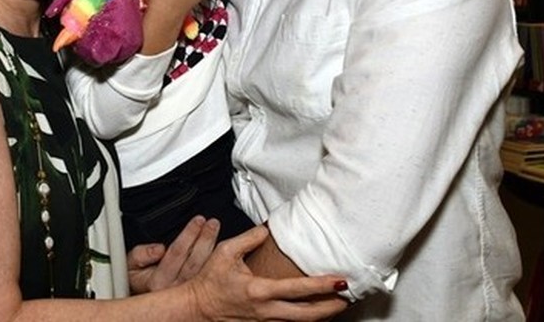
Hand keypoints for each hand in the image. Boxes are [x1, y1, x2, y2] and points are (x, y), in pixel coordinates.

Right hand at [128, 216, 219, 293]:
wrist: (140, 295)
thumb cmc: (136, 277)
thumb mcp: (130, 263)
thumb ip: (141, 254)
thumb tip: (158, 249)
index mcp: (158, 282)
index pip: (177, 253)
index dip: (189, 235)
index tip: (198, 220)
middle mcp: (175, 289)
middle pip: (195, 261)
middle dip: (205, 239)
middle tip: (212, 223)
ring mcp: (187, 293)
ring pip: (205, 269)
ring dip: (212, 247)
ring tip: (216, 230)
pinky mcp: (197, 294)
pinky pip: (210, 276)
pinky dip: (217, 262)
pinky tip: (222, 249)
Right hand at [187, 225, 348, 320]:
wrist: (196, 309)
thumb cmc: (209, 281)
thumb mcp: (225, 252)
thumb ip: (249, 239)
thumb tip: (267, 230)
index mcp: (259, 290)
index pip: (298, 289)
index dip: (322, 286)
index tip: (339, 280)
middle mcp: (265, 311)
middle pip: (307, 315)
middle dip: (330, 308)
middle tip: (348, 298)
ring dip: (321, 316)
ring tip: (337, 305)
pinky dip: (304, 321)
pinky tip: (314, 314)